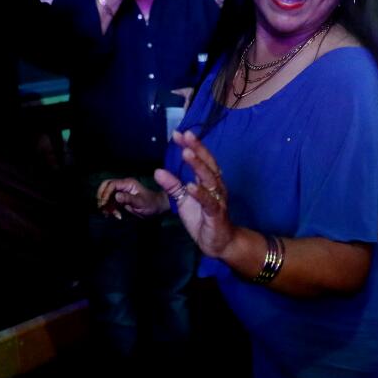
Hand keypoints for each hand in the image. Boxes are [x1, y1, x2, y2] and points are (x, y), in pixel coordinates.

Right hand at [97, 177, 167, 218]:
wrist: (157, 208)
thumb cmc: (151, 204)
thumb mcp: (140, 202)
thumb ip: (128, 199)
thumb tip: (116, 196)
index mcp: (128, 183)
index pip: (111, 185)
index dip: (106, 193)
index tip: (104, 204)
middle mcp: (123, 185)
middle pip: (106, 186)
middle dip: (102, 197)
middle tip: (103, 208)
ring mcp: (122, 191)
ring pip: (107, 195)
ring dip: (106, 205)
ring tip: (110, 214)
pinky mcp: (121, 198)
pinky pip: (111, 202)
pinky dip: (110, 208)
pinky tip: (116, 215)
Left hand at [154, 130, 235, 257]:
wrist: (219, 243)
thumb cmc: (203, 219)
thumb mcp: (184, 201)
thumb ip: (173, 186)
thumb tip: (158, 171)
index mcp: (209, 181)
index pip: (201, 159)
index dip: (191, 146)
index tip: (178, 134)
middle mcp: (216, 186)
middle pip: (208, 163)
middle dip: (197, 148)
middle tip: (186, 135)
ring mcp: (218, 199)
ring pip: (209, 179)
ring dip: (198, 165)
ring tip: (186, 153)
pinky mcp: (216, 214)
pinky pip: (209, 202)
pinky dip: (200, 193)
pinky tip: (191, 186)